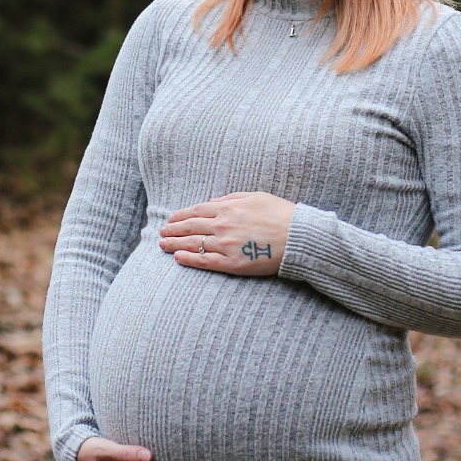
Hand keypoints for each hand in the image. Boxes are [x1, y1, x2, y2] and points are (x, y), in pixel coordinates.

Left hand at [158, 191, 293, 275]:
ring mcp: (226, 244)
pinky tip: (178, 258)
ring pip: (193, 243)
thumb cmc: (281, 214)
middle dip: (172, 230)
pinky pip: (205, 261)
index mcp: (228, 207)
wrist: (298, 236)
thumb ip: (231, 198)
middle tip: (161, 233)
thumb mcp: (255, 197)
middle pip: (190, 227)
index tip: (171, 219)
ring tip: (163, 245)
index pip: (196, 211)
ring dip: (175, 244)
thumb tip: (212, 202)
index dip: (181, 215)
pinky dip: (189, 259)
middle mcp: (222, 225)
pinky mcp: (232, 263)